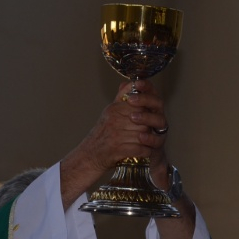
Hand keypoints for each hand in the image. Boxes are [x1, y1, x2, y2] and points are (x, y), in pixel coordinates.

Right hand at [60, 80, 170, 206]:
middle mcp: (114, 120)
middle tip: (150, 132)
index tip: (149, 117)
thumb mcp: (110, 112)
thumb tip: (131, 82)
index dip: (147, 112)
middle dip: (148, 127)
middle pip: (143, 121)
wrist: (89, 156)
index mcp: (114, 109)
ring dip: (148, 141)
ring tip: (148, 142)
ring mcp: (116, 135)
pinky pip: (140, 149)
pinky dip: (145, 152)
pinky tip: (145, 152)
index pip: (139, 105)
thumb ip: (122, 97)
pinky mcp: (118, 150)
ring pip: (143, 135)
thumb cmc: (102, 135)